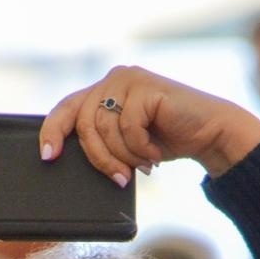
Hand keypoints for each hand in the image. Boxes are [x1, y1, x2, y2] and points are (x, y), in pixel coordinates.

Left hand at [39, 66, 259, 184]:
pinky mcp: (146, 87)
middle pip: (84, 123)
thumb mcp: (125, 142)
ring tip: (143, 164)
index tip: (48, 157)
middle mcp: (114, 79)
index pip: (66, 108)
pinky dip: (141, 148)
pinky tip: (155, 153)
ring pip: (104, 128)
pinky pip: (128, 127)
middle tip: (119, 178)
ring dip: (124, 156)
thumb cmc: (167, 140)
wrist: (211, 135)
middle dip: (99, 157)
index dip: (52, 132)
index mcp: (104, 90)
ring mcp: (129, 80)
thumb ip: (101, 139)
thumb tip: (64, 155)